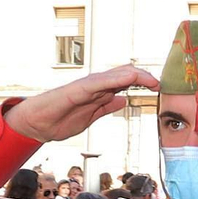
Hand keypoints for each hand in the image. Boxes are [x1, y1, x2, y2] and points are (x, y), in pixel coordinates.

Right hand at [6, 65, 159, 143]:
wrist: (37, 124)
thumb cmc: (59, 120)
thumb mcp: (91, 116)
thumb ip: (106, 107)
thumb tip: (123, 99)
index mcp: (99, 92)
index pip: (125, 82)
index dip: (143, 82)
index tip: (158, 88)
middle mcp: (95, 85)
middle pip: (125, 74)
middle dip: (145, 77)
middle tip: (161, 83)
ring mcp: (88, 85)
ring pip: (116, 74)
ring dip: (136, 75)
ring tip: (152, 80)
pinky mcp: (79, 89)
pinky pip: (101, 81)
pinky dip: (116, 79)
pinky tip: (129, 79)